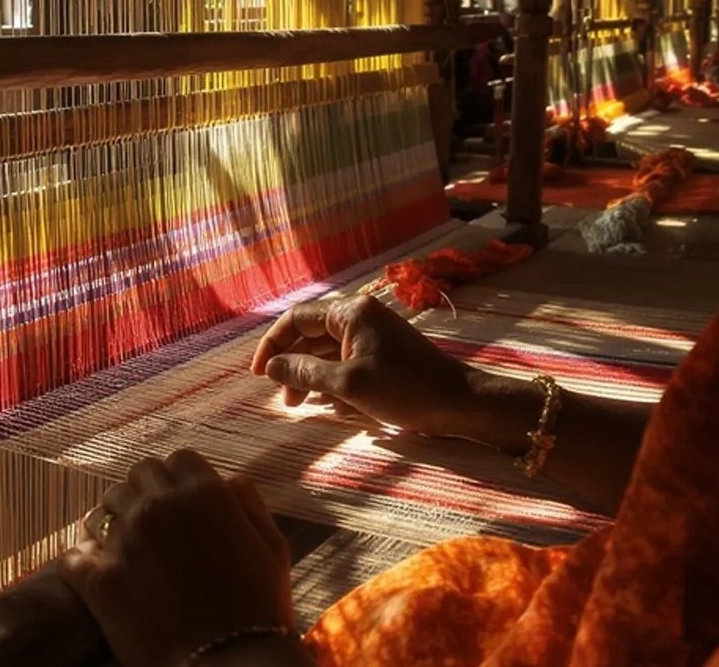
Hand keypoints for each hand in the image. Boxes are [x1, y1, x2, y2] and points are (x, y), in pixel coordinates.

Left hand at [60, 450, 293, 666]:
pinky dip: (82, 562)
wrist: (230, 666)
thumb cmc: (259, 610)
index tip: (180, 497)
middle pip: (138, 474)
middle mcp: (161, 505)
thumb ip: (251, 506)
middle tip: (152, 521)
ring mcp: (127, 540)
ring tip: (123, 546)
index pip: (178, 458)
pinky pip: (74, 555)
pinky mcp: (100, 581)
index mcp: (205, 492)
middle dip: (146, 491)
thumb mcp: (272, 549)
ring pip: (104, 506)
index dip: (179, 477)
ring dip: (114, 520)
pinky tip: (94, 574)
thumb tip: (234, 482)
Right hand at [251, 293, 475, 435]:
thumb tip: (270, 366)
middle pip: (309, 335)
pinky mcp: (380, 354)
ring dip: (310, 376)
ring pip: (326, 351)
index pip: (296, 318)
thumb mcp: (348, 384)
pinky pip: (344, 362)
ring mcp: (371, 335)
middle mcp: (358, 316)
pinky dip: (332, 381)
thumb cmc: (405, 389)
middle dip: (292, 365)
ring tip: (300, 404)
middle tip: (284, 398)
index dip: (273, 344)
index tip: (259, 374)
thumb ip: (305, 372)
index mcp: (350, 312)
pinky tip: (331, 406)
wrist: (459, 402)